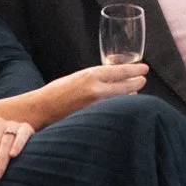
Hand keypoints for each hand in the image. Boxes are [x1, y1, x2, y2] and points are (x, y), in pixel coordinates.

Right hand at [25, 61, 148, 127]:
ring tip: (135, 92)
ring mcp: (96, 105)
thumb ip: (95, 78)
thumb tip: (113, 79)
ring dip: (129, 95)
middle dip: (137, 83)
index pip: (120, 71)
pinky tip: (123, 105)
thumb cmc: (57, 91)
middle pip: (125, 86)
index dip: (135, 69)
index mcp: (90, 75)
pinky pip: (113, 110)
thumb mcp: (78, 77)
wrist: (41, 108)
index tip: (144, 68)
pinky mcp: (94, 117)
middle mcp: (95, 89)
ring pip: (121, 99)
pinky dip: (119, 106)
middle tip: (143, 80)